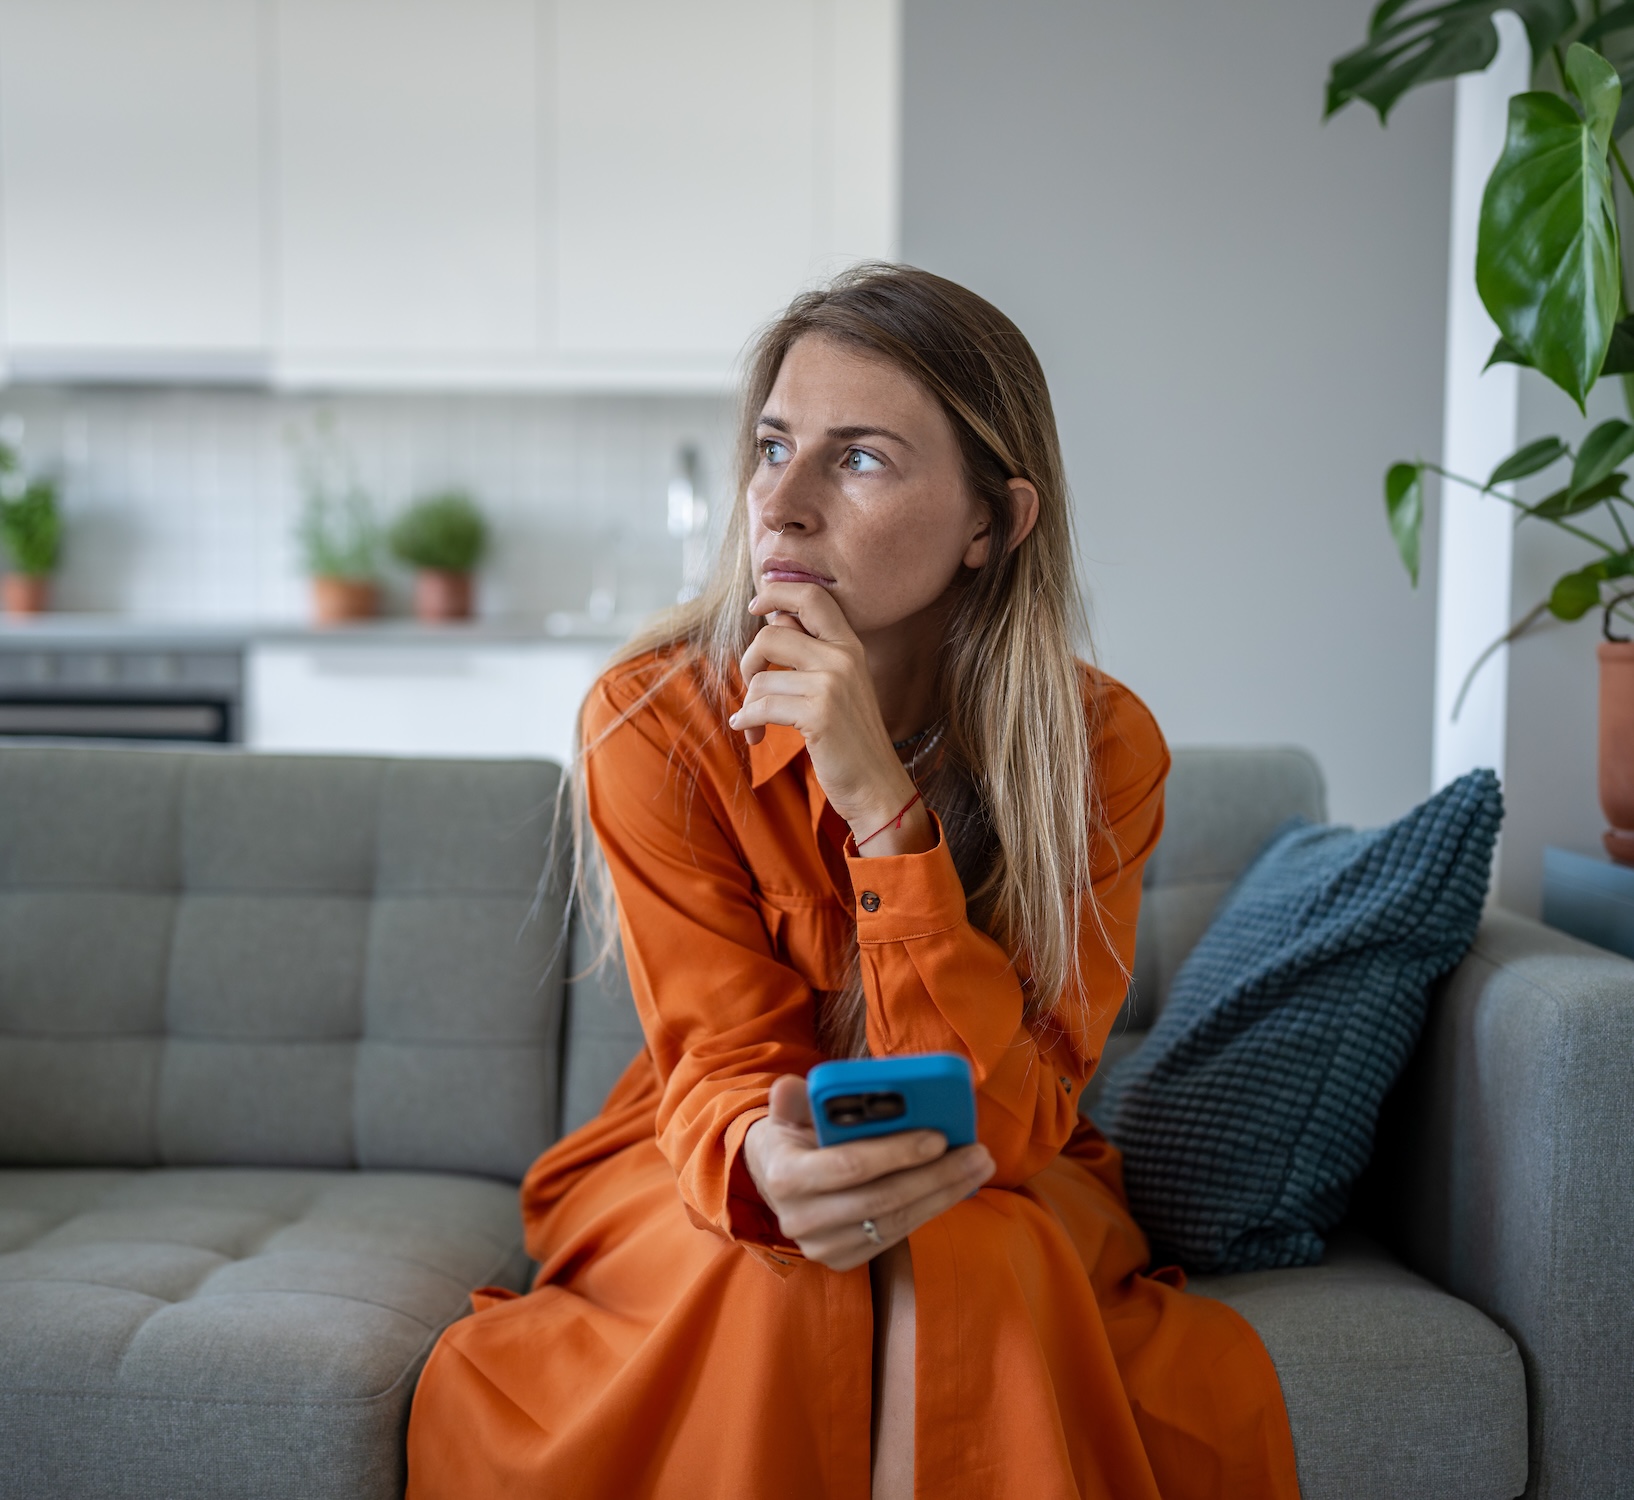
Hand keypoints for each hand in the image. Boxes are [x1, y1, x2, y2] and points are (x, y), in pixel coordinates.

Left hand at [728, 581, 933, 854]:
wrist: (877, 785)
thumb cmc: (851, 738)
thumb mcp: (841, 685)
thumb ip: (813, 652)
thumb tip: (774, 621)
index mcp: (850, 646)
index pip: (812, 596)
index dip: (777, 592)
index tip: (756, 605)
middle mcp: (843, 658)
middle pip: (772, 633)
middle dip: (748, 660)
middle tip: (751, 683)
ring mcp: (832, 685)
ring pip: (761, 677)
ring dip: (748, 705)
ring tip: (755, 725)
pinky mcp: (818, 715)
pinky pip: (761, 707)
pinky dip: (747, 722)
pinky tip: (751, 734)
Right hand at [742, 1075, 993, 1270]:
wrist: (773, 1182)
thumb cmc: (791, 1137)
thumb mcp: (785, 1112)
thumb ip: (792, 1098)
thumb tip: (795, 1086)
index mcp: (785, 1175)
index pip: (850, 1165)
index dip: (897, 1152)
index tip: (939, 1136)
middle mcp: (800, 1219)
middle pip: (883, 1199)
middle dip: (937, 1175)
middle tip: (978, 1153)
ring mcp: (822, 1246)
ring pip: (896, 1221)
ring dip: (944, 1194)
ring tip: (978, 1167)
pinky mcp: (842, 1260)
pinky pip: (896, 1235)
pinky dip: (930, 1209)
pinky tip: (956, 1187)